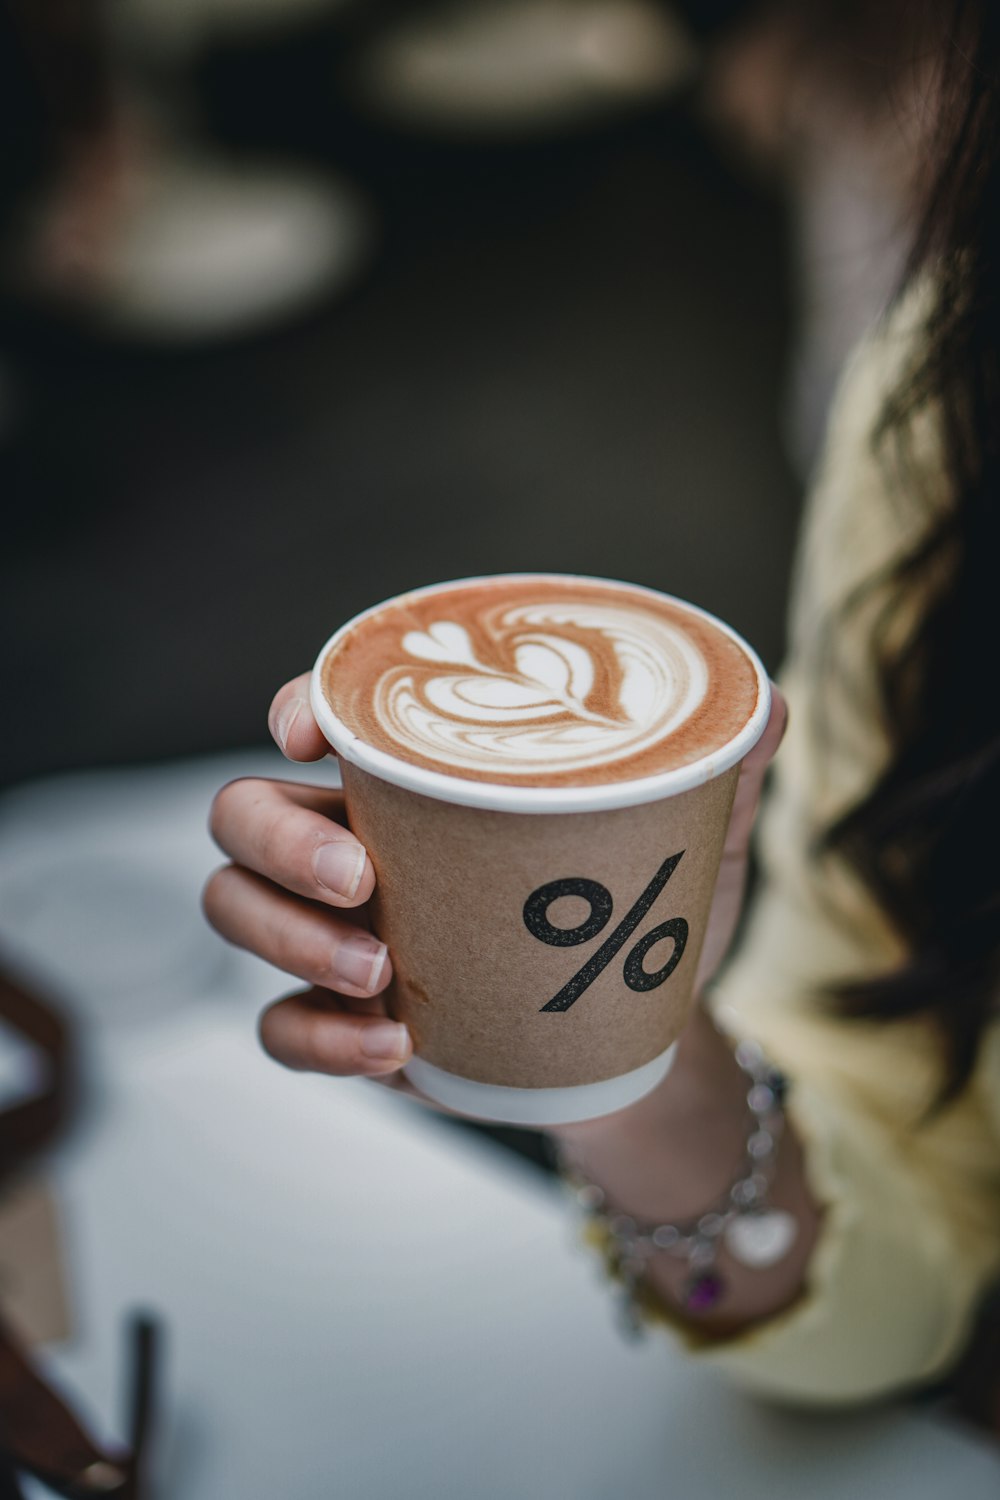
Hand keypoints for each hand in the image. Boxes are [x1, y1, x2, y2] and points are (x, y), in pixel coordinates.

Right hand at [205, 673, 785, 1097]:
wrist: (638, 1038)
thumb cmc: (641, 912)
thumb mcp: (691, 837)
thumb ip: (721, 767)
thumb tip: (766, 700)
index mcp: (417, 778)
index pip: (324, 716)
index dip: (298, 707)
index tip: (311, 729)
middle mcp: (356, 839)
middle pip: (243, 814)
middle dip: (279, 840)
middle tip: (361, 877)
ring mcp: (337, 932)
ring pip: (237, 908)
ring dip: (287, 937)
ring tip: (380, 968)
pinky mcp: (345, 1020)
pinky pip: (280, 1026)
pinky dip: (320, 1038)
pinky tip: (392, 1043)